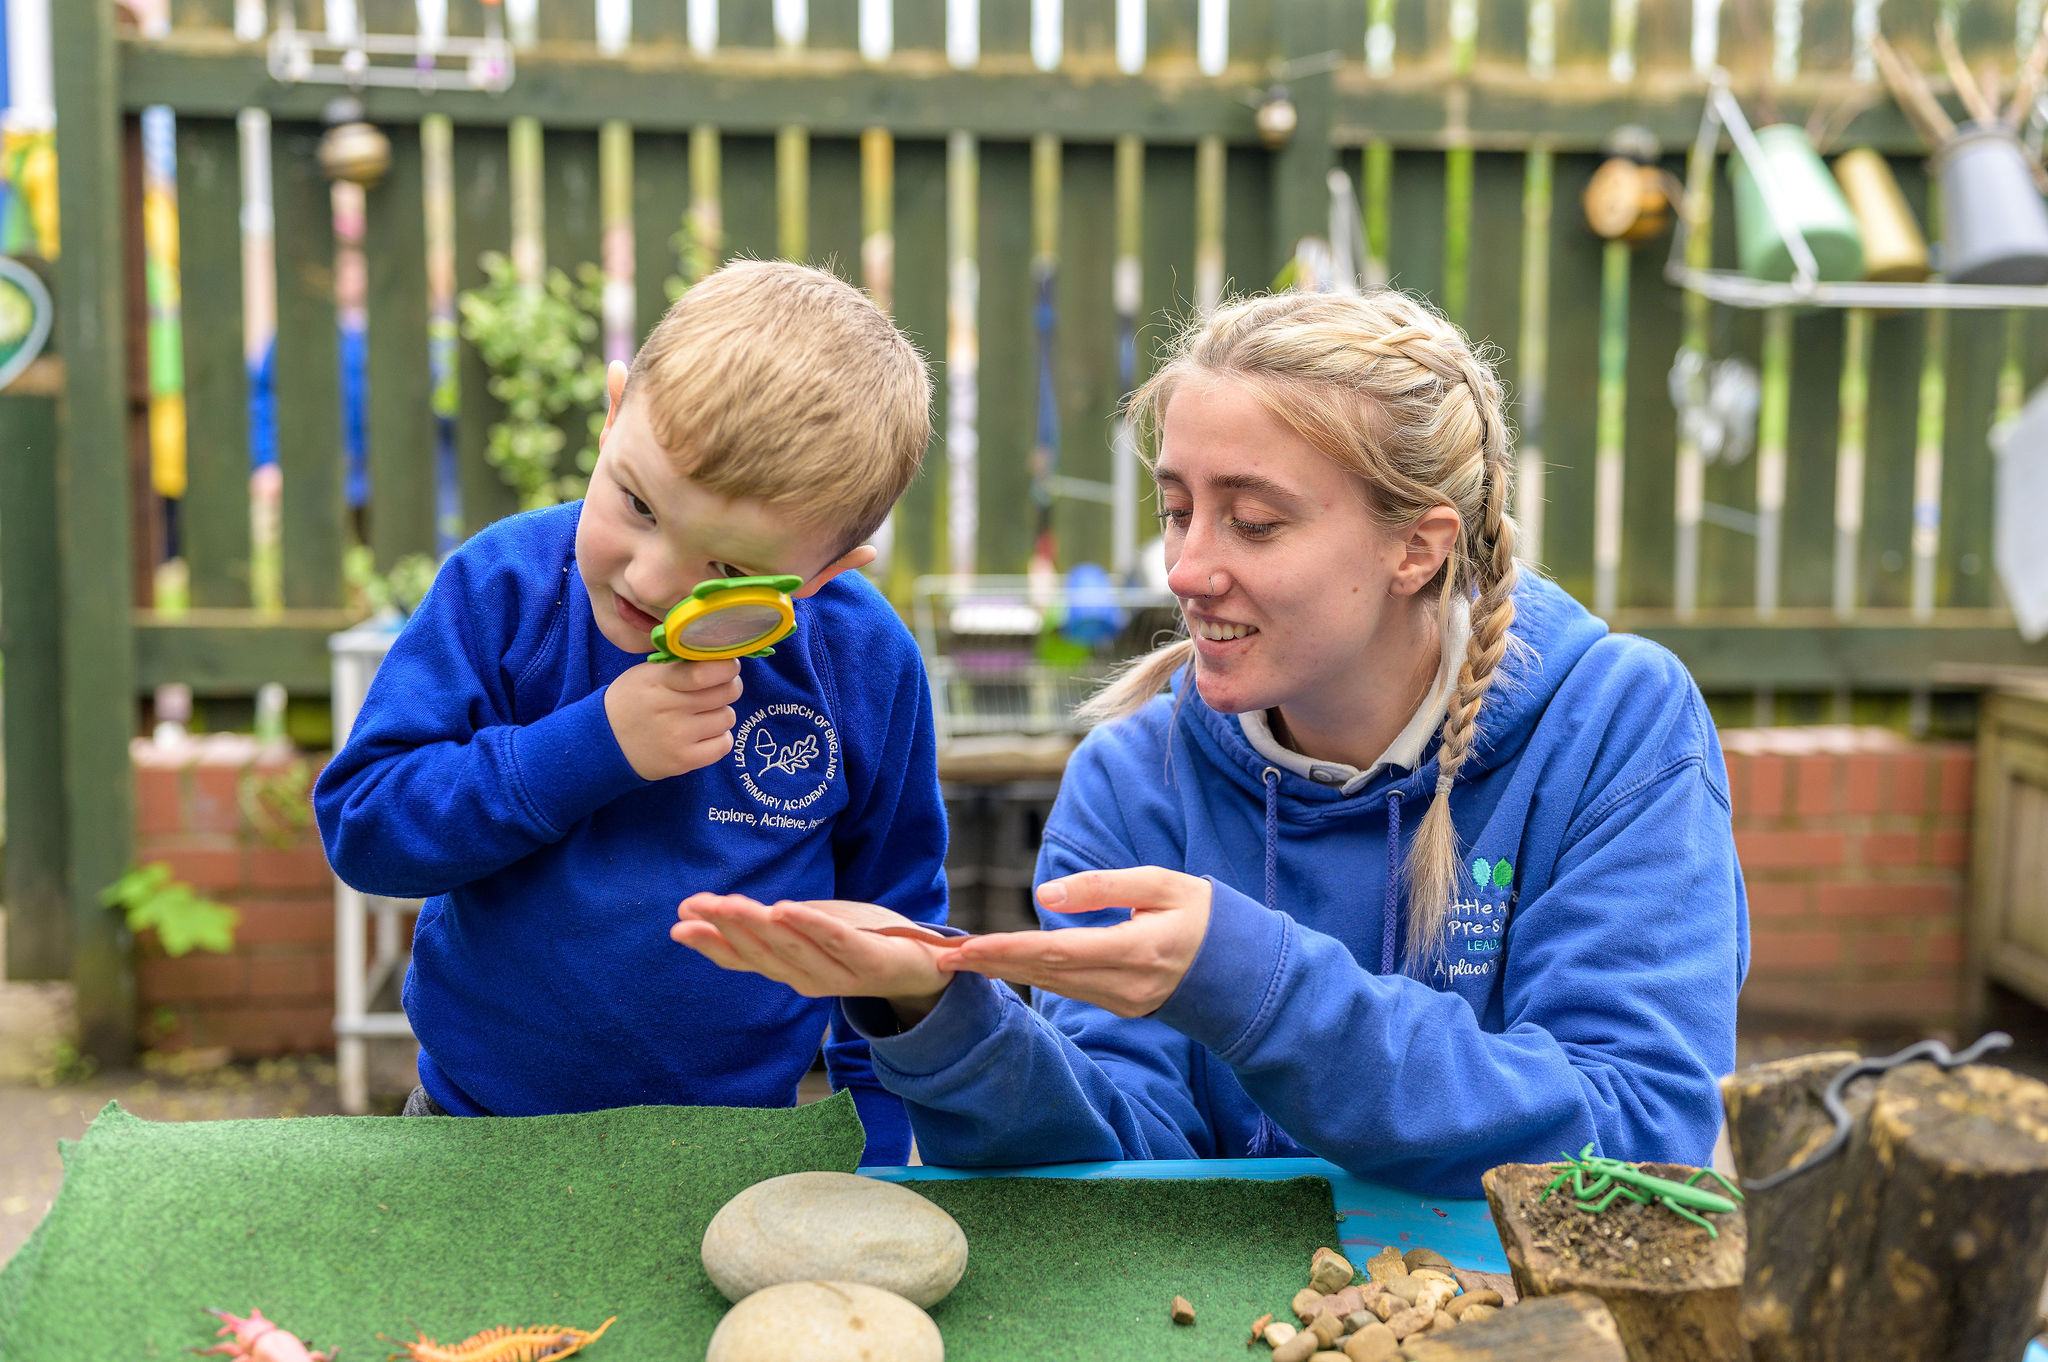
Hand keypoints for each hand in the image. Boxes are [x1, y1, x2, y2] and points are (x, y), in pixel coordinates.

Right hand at [605, 657, 742, 780]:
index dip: (727, 666)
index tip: (728, 666)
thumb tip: (720, 657)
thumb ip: (680, 665)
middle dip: (728, 687)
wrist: (604, 742)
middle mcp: (670, 708)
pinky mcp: (683, 761)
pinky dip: (719, 738)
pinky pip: (724, 744)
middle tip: (716, 690)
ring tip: (701, 714)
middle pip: (727, 692)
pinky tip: (703, 734)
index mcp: (659, 681)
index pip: (705, 671)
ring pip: (728, 717)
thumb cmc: (632, 701)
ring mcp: (677, 737)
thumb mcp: (646, 674)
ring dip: (720, 713)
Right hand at [671, 893, 955, 1019]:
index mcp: (790, 970)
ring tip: (729, 904)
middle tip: (693, 908)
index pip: (743, 958)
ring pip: (791, 948)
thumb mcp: (806, 929)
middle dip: (726, 928)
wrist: (922, 966)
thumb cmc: (858, 942)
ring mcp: (839, 973)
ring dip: (758, 926)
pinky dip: (810, 927)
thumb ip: (765, 924)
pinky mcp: (870, 960)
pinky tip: (786, 908)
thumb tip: (709, 909)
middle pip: (761, 953)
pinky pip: (836, 942)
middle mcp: (808, 978)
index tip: (678, 923)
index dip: (710, 942)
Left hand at [935, 867, 1211, 1017]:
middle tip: (940, 956)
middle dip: (990, 964)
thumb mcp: (1161, 883)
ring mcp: (1122, 1002)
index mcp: (1135, 950)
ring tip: (959, 960)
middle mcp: (1124, 984)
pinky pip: (1068, 990)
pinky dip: (1031, 976)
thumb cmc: (1201, 913)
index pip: (1056, 951)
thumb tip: (1046, 895)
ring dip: (1003, 972)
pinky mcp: (1121, 1006)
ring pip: (1051, 984)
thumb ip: (1104, 886)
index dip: (1007, 949)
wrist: (1242, 968)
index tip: (965, 947)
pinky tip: (1003, 966)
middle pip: (1044, 972)